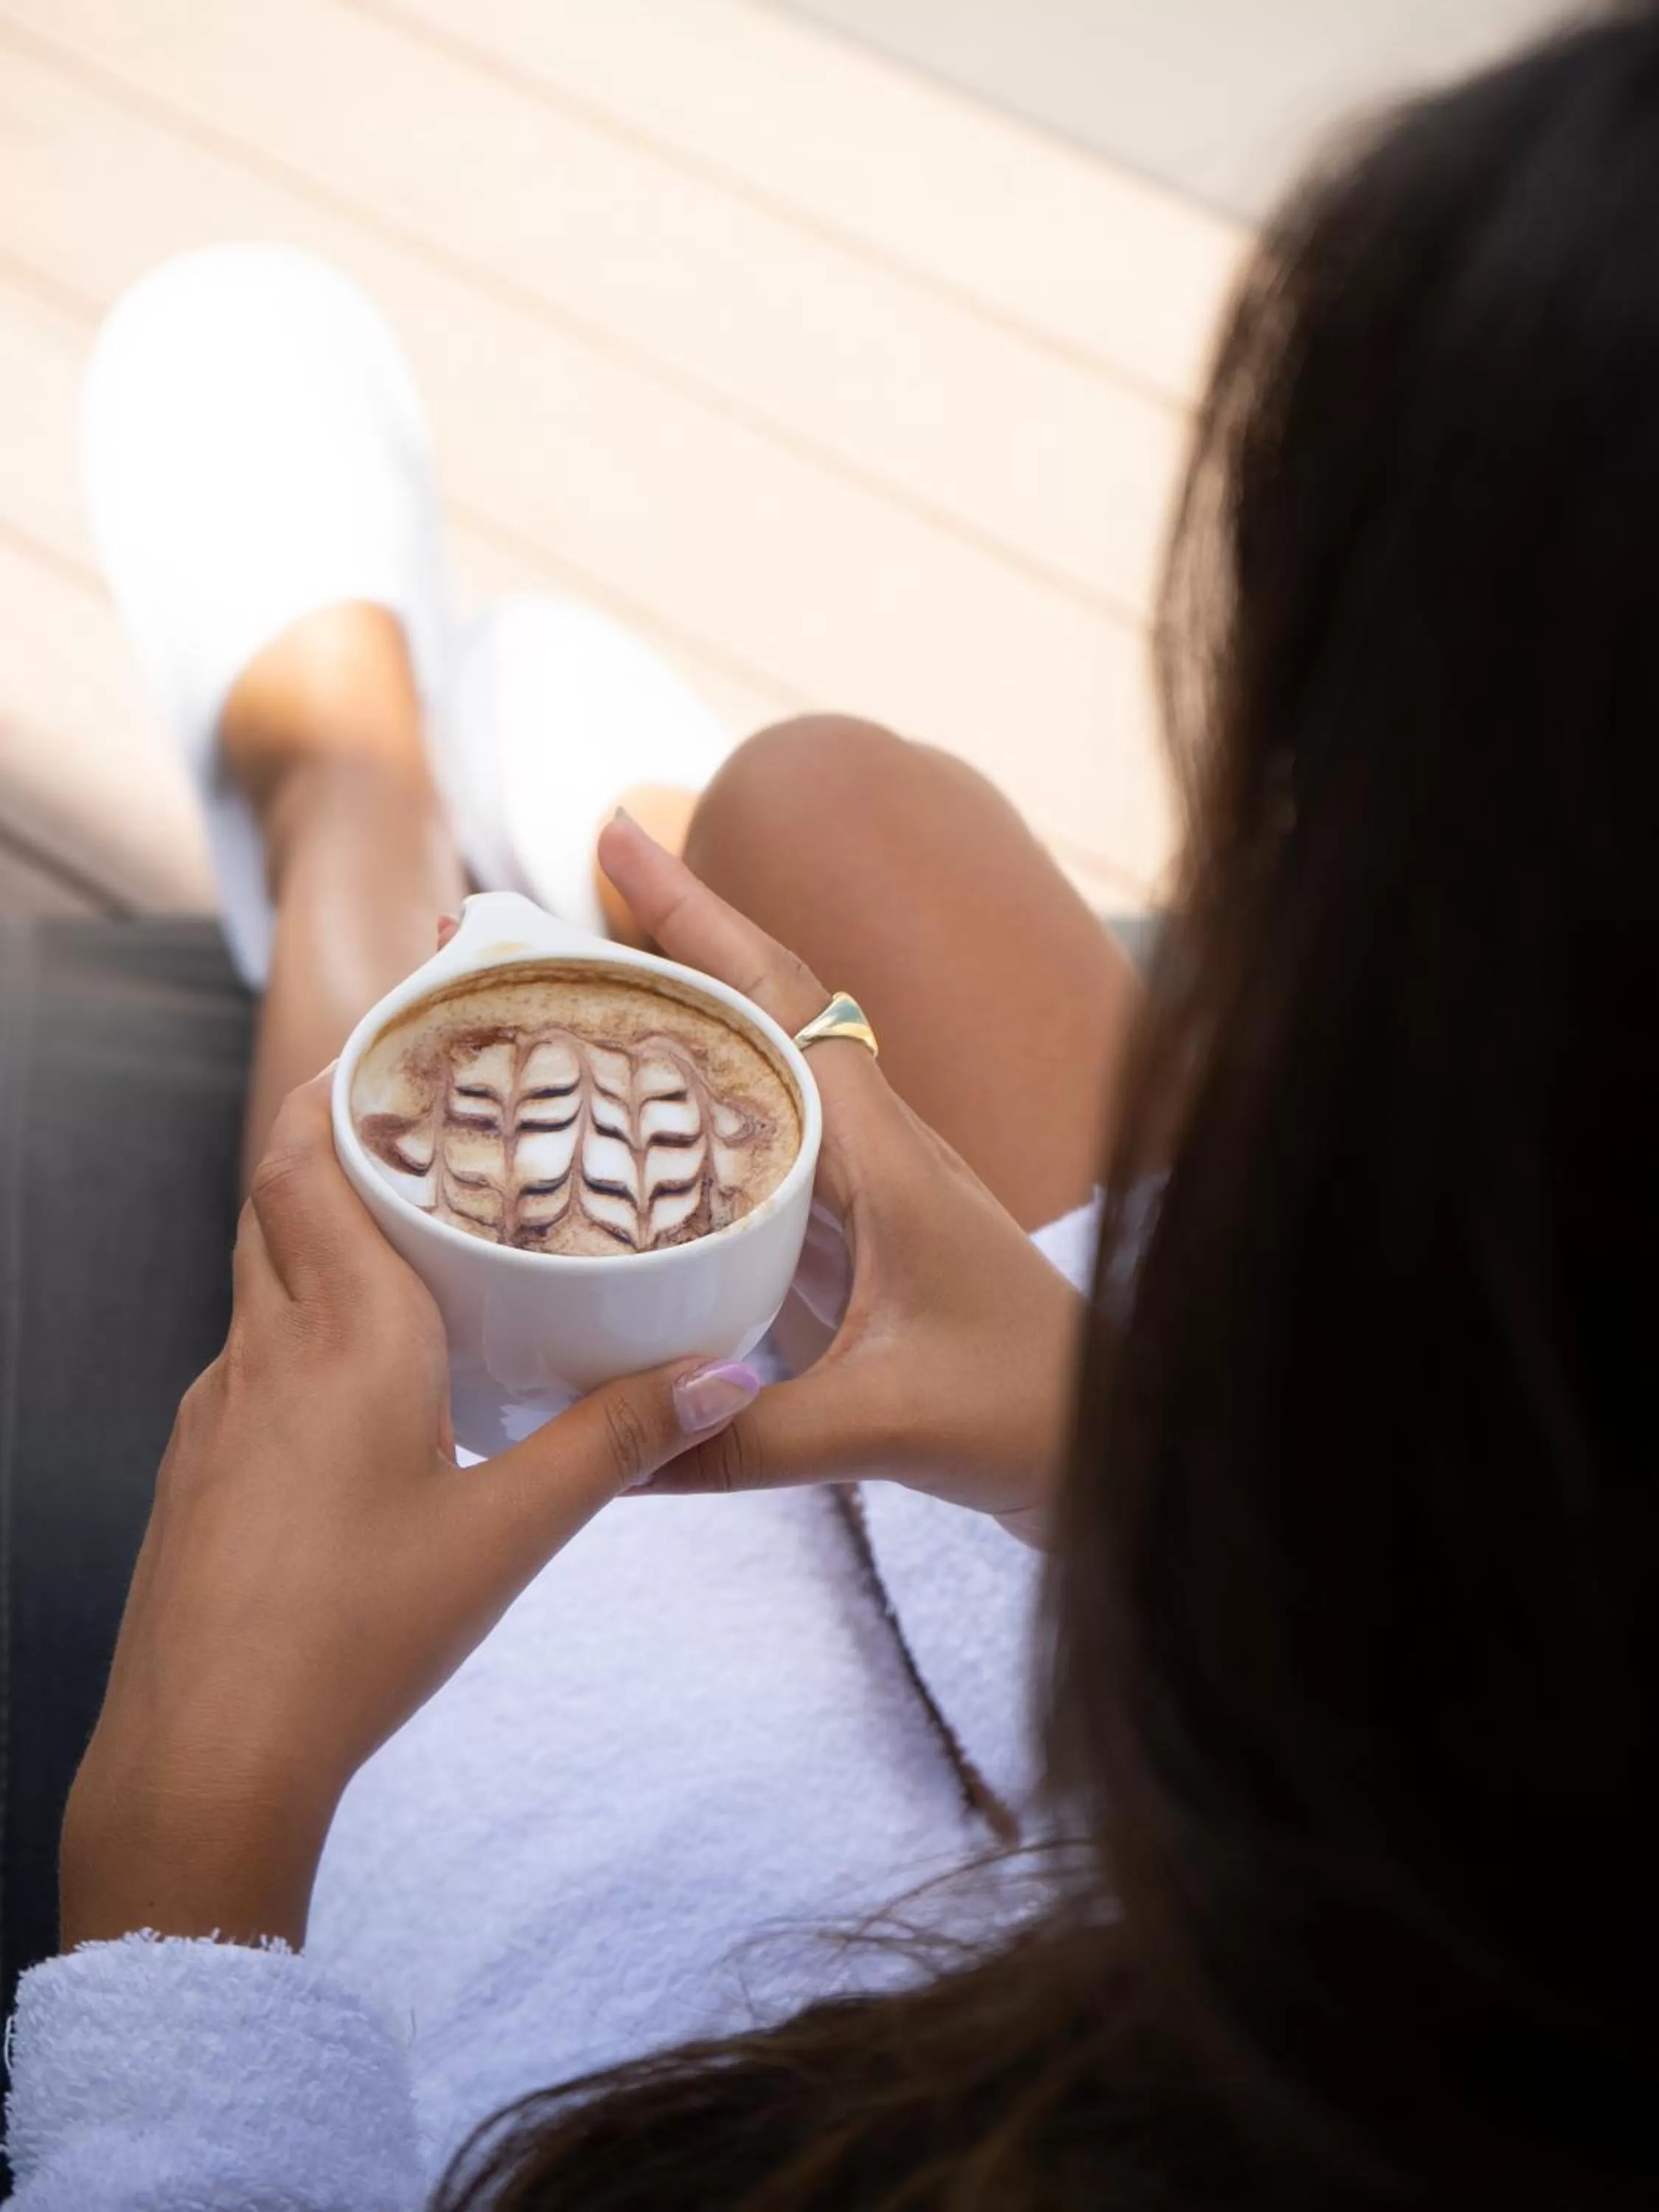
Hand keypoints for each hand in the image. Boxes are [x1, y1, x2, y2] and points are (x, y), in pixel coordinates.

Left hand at [61, 1071, 758, 1951]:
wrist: (205, 1757)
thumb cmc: (353, 1640)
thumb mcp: (510, 1535)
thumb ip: (616, 1440)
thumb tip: (725, 1373)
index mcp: (343, 1341)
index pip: (306, 1161)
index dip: (337, 1084)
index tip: (392, 1035)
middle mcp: (265, 1351)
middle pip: (278, 1197)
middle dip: (338, 1136)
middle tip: (426, 1112)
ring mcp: (219, 1409)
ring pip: (263, 1274)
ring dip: (321, 1227)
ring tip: (413, 1224)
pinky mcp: (202, 1465)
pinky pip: (253, 1348)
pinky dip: (303, 1313)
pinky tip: (367, 1368)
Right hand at [597, 813, 1088, 1544]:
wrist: (1104, 1435)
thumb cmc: (1025, 1412)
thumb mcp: (889, 1424)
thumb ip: (752, 1440)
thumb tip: (609, 1450)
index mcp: (887, 1154)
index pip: (784, 999)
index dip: (699, 915)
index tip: (617, 834)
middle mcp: (872, 1143)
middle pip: (755, 1006)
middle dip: (650, 944)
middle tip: (523, 920)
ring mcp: (861, 1180)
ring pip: (751, 1065)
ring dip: (663, 1017)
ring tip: (549, 994)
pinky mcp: (850, 1226)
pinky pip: (754, 1137)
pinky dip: (684, 1106)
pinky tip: (618, 1122)